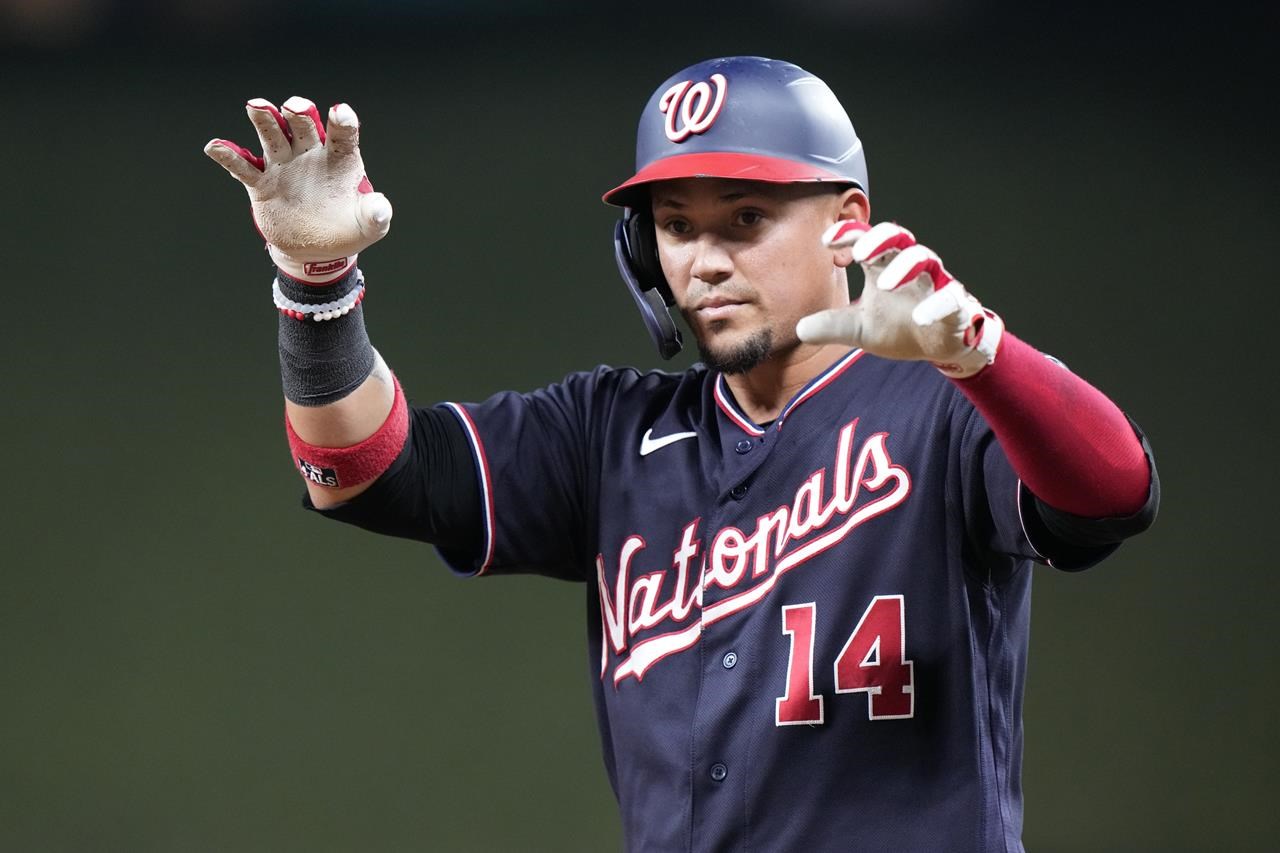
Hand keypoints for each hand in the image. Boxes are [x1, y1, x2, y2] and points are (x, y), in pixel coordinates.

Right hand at [204, 97, 391, 282]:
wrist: (315, 250)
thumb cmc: (347, 230)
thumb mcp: (368, 226)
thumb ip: (374, 215)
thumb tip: (381, 208)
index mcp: (340, 160)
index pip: (343, 136)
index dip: (343, 123)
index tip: (341, 112)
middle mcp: (310, 155)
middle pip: (304, 126)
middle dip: (299, 114)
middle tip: (294, 107)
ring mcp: (284, 166)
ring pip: (273, 136)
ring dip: (265, 120)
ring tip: (256, 106)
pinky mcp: (262, 183)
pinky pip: (243, 167)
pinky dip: (230, 156)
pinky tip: (214, 146)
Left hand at [796, 221, 1003, 377]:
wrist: (939, 347)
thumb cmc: (901, 327)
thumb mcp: (860, 330)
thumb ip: (833, 326)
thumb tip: (799, 329)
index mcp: (885, 265)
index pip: (866, 239)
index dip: (848, 233)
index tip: (826, 240)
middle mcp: (910, 267)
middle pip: (898, 237)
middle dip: (878, 239)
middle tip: (858, 251)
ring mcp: (935, 282)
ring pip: (924, 259)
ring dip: (904, 267)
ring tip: (883, 284)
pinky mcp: (956, 304)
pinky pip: (950, 297)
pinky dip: (936, 305)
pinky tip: (920, 317)